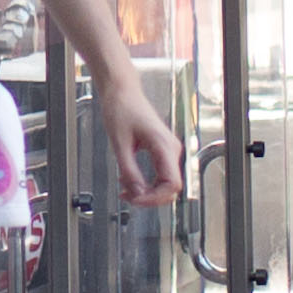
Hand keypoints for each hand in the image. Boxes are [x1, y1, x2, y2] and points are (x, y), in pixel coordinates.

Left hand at [99, 75, 187, 209]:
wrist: (121, 92)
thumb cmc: (121, 109)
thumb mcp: (120, 144)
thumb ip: (129, 171)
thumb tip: (137, 193)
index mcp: (164, 145)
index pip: (172, 184)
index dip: (155, 198)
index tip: (135, 200)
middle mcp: (171, 148)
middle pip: (170, 186)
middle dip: (149, 197)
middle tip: (127, 197)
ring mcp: (168, 149)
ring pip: (164, 183)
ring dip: (146, 191)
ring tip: (125, 191)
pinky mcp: (161, 150)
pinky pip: (159, 174)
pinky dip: (145, 182)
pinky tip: (129, 182)